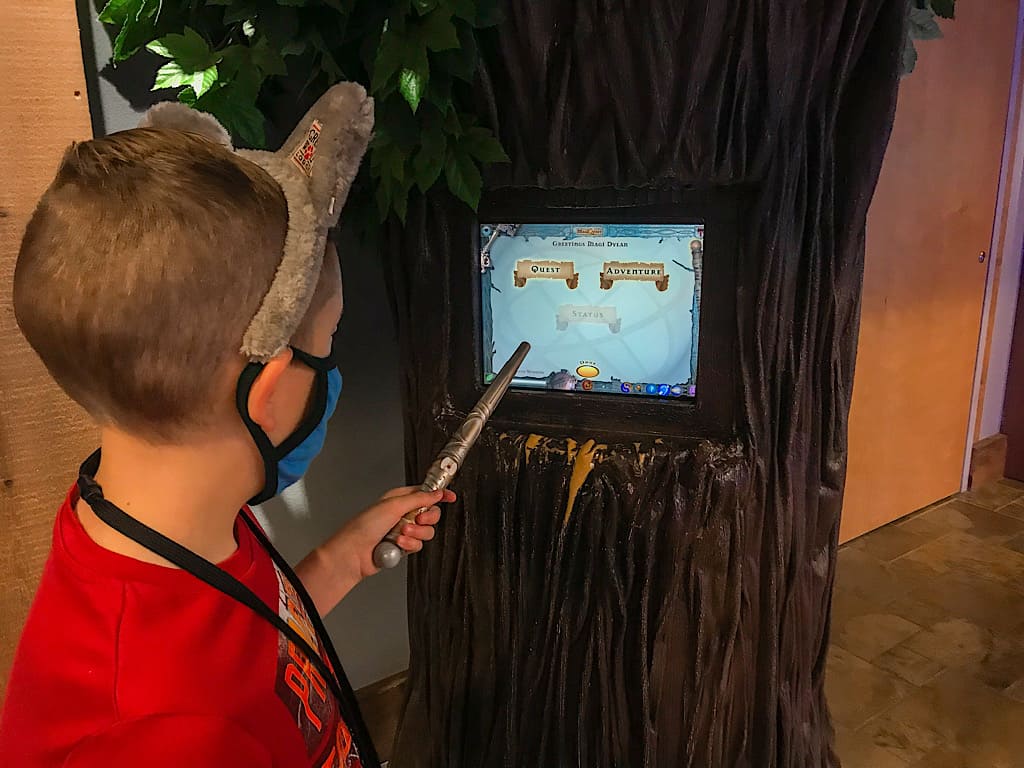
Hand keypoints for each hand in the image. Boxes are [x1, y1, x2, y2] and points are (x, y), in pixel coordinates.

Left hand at [341, 486, 456, 581]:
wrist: (354, 553)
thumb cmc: (364, 526)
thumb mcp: (393, 505)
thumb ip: (419, 498)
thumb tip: (437, 493)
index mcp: (399, 498)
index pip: (425, 493)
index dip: (439, 494)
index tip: (450, 497)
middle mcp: (403, 513)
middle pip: (431, 513)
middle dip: (427, 517)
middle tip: (418, 518)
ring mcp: (403, 531)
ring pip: (427, 531)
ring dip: (415, 533)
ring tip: (400, 534)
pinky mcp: (403, 546)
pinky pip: (418, 545)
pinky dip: (409, 545)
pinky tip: (398, 544)